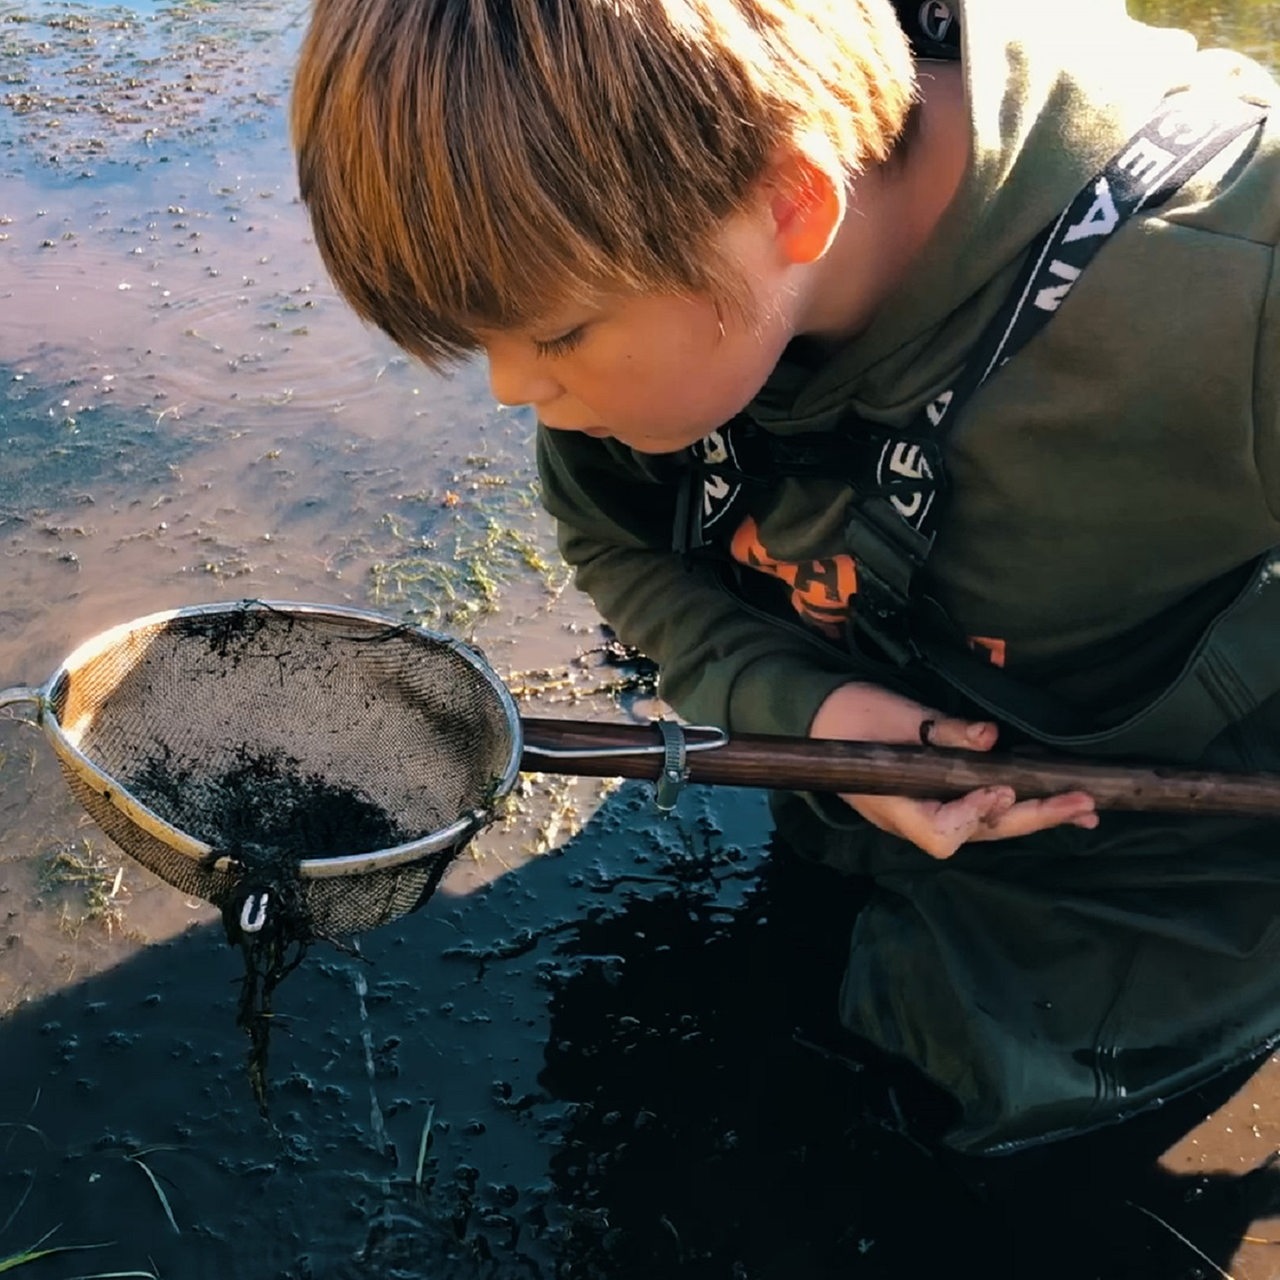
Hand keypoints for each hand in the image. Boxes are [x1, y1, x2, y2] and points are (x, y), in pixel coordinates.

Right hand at [809, 682, 1097, 858]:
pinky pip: (983, 813)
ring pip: (988, 827)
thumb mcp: (895, 715)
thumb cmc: (851, 715)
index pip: (943, 832)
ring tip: (1084, 809)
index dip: (975, 814)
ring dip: (1037, 817)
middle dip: (1034, 817)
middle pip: (982, 832)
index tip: (1002, 786)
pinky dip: (1019, 807)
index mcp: (897, 804)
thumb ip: (943, 731)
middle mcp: (915, 819)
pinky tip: (1054, 800)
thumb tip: (992, 737)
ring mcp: (927, 813)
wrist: (820, 716)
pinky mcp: (936, 800)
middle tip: (1081, 803)